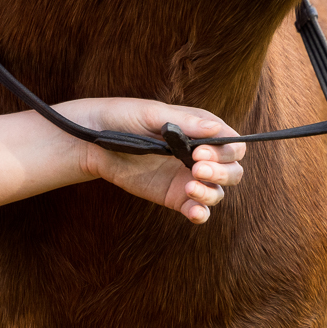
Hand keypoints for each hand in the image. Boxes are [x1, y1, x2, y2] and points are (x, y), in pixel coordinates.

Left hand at [60, 98, 247, 222]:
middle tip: (196, 168)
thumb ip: (184, 123)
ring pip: (218, 192)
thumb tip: (215, 129)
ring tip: (190, 186)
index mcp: (201, 130)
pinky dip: (200, 213)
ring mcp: (188, 177)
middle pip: (233, 170)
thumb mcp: (151, 114)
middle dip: (222, 172)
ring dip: (211, 192)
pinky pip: (196, 209)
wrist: (93, 140)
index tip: (200, 153)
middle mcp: (200, 155)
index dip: (225, 151)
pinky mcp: (174, 196)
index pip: (233, 144)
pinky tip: (194, 211)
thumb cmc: (123, 118)